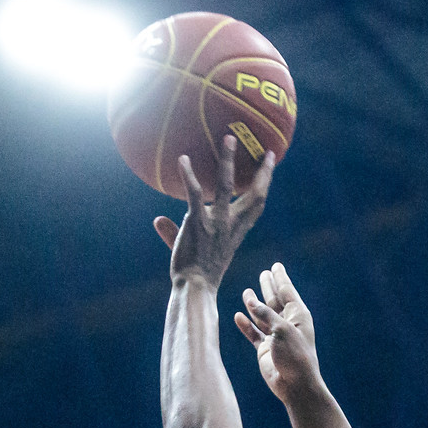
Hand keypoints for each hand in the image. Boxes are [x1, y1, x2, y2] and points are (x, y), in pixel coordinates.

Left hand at [152, 134, 276, 288]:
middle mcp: (231, 225)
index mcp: (237, 231)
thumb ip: (174, 231)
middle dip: (262, 172)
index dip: (265, 182)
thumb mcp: (191, 247)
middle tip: (266, 151)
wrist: (195, 288)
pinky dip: (188, 176)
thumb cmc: (195, 272)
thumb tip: (158, 220)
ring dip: (228, 161)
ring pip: (226, 187)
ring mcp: (216, 223)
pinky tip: (182, 159)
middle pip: (255, 194)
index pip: (257, 204)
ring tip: (228, 138)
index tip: (270, 163)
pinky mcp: (197, 223)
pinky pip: (194, 195)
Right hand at [234, 262, 322, 402]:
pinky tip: (238, 316)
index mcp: (298, 315)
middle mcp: (287, 323)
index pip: (287, 291)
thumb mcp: (282, 329)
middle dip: (269, 287)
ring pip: (262, 316)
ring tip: (247, 292)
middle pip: (275, 300)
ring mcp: (275, 336)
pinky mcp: (265, 349)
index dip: (280, 278)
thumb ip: (265, 313)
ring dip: (254, 304)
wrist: (294, 385)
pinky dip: (246, 325)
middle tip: (264, 273)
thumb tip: (250, 299)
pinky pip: (253, 333)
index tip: (276, 265)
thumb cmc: (295, 355)